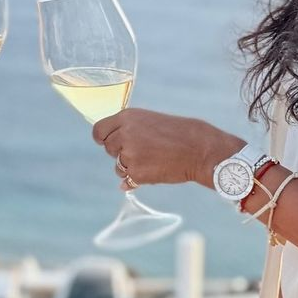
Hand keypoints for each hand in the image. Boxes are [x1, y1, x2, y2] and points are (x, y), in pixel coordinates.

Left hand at [90, 108, 235, 187]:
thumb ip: (129, 130)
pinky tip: (153, 171)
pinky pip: (127, 180)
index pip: (99, 130)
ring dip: (130, 168)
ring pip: (118, 167)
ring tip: (153, 161)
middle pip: (109, 149)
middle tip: (144, 151)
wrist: (199, 148)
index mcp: (127, 117)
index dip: (102, 138)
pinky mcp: (136, 173)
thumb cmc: (179, 133)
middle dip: (121, 153)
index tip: (105, 142)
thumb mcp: (150, 121)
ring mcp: (129, 154)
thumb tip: (107, 144)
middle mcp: (124, 134)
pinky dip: (136, 180)